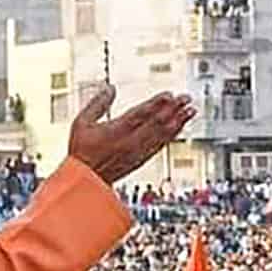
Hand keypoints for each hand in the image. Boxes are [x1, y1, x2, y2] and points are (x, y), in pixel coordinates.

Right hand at [69, 85, 195, 183]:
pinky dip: (171, 136)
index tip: (169, 95)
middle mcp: (130, 141)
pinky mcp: (141, 160)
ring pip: (162, 135)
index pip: (141, 114)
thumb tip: (110, 89)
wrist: (84, 182)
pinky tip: (179, 129)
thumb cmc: (81, 153)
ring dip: (178, 122)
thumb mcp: (81, 123)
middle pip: (157, 123)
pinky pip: (160, 146)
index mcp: (116, 130)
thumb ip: (97, 104)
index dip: (157, 103)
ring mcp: (137, 152)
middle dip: (174, 109)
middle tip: (186, 98)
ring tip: (190, 111)